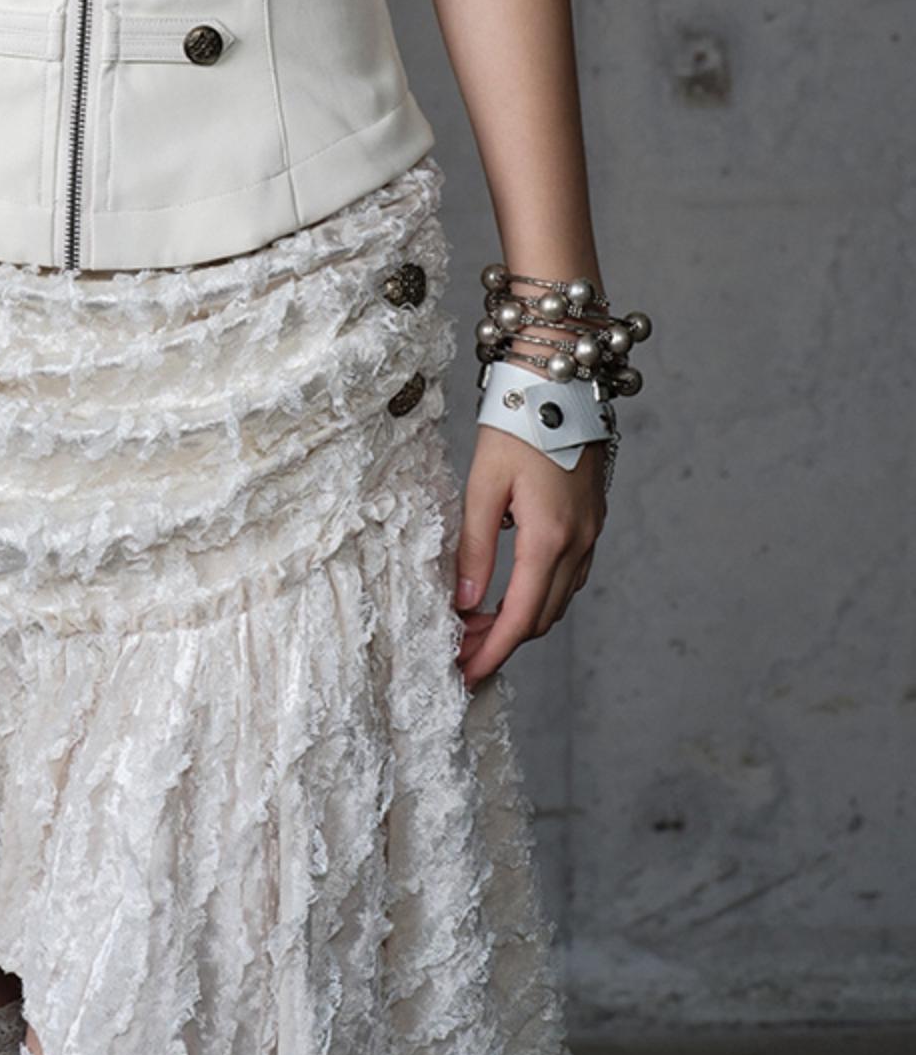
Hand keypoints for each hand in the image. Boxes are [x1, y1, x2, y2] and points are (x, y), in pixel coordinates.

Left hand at [452, 429, 606, 690]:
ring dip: (521, 620)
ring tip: (477, 625)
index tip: (465, 674)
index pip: (519, 617)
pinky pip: (570, 576)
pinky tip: (511, 590)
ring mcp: (592, 533)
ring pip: (559, 600)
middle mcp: (578, 543)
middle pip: (541, 618)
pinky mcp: (593, 520)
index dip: (491, 652)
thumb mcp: (483, 484)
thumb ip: (474, 547)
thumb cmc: (517, 423)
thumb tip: (464, 604)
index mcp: (549, 537)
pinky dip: (540, 595)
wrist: (560, 380)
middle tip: (461, 650)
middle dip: (501, 642)